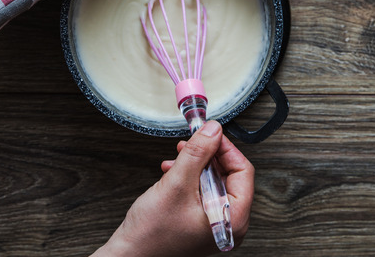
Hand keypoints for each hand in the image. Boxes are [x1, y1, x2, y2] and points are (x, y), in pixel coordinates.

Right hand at [93, 121, 254, 256]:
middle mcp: (230, 223)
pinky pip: (204, 193)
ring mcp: (216, 224)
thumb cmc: (152, 234)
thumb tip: (213, 131)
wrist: (131, 255)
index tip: (210, 134)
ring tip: (179, 157)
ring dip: (196, 165)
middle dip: (208, 156)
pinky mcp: (202, 223)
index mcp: (233, 218)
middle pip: (230, 175)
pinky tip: (174, 172)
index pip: (243, 171)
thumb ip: (197, 153)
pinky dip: (190, 178)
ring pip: (214, 182)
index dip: (225, 148)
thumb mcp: (176, 184)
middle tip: (193, 142)